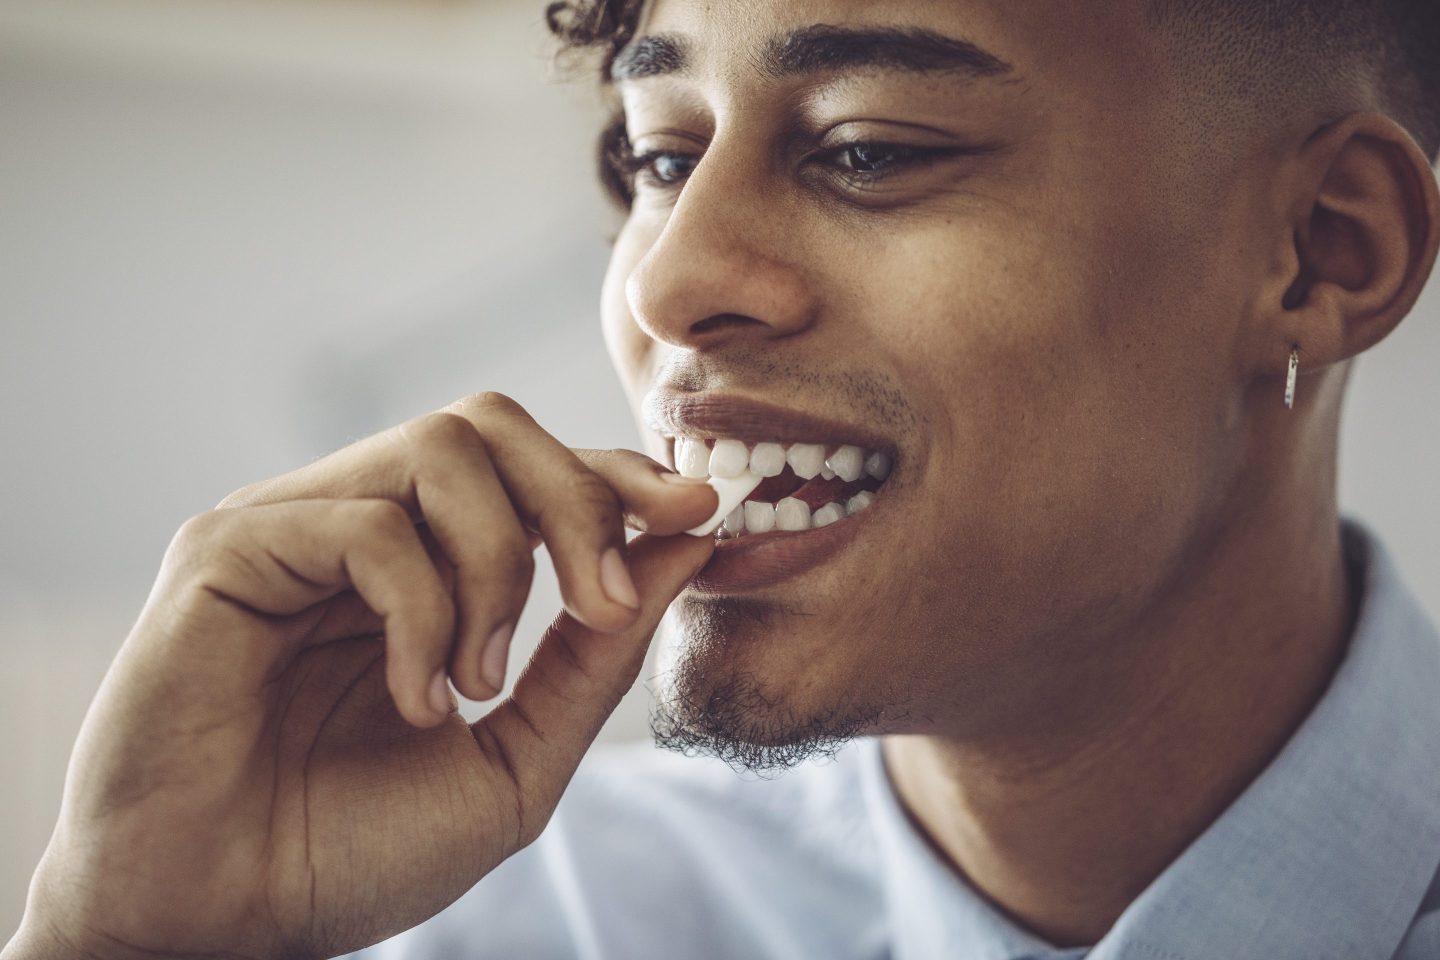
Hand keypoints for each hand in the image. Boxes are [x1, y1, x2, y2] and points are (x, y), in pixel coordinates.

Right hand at [6, 392, 716, 959]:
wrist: (219, 926)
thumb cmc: (347, 851)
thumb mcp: (515, 759)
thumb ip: (596, 655)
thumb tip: (691, 543)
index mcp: (418, 568)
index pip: (528, 471)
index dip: (616, 477)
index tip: (700, 511)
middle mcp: (355, 526)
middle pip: (491, 424)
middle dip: (577, 499)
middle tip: (603, 603)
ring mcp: (290, 527)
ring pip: (439, 450)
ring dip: (496, 567)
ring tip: (479, 682)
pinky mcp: (227, 548)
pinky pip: (367, 525)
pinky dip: (421, 613)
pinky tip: (414, 698)